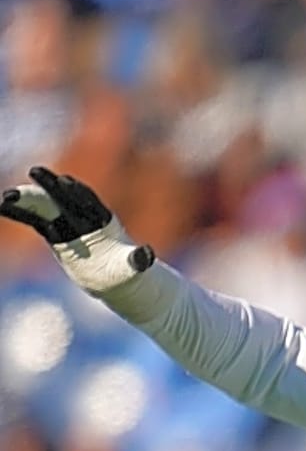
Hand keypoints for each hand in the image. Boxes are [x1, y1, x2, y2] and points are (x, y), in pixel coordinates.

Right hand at [0, 166, 153, 293]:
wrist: (116, 280)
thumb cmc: (126, 273)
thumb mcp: (133, 268)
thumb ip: (138, 260)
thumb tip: (146, 255)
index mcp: (103, 222)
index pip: (88, 202)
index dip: (76, 191)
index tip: (64, 180)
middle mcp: (84, 219)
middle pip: (65, 199)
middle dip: (51, 186)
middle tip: (35, 170)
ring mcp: (69, 225)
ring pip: (47, 208)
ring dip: (30, 200)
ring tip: (7, 196)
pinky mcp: (56, 233)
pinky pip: (36, 220)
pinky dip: (22, 212)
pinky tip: (3, 205)